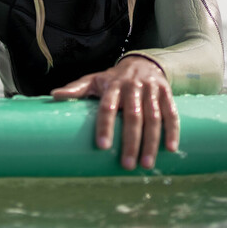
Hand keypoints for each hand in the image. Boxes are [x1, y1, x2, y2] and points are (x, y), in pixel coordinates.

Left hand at [51, 55, 178, 169]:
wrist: (142, 62)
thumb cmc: (114, 78)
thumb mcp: (94, 80)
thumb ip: (76, 89)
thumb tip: (54, 95)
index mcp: (113, 85)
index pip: (107, 106)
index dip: (105, 126)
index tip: (102, 146)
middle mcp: (133, 87)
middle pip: (133, 116)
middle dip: (131, 141)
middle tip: (127, 165)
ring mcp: (151, 90)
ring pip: (153, 117)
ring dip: (151, 141)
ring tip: (146, 164)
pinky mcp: (166, 94)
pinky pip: (171, 113)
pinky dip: (172, 131)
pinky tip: (171, 149)